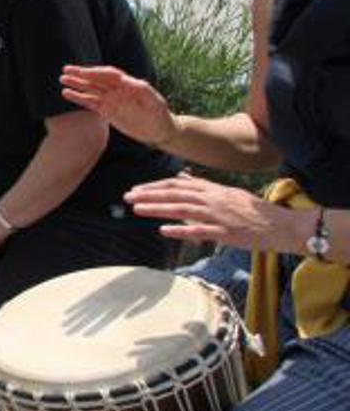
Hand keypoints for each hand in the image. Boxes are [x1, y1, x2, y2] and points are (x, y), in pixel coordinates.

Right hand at [60, 65, 177, 146]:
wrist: (160, 130)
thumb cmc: (160, 114)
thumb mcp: (154, 101)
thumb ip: (141, 89)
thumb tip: (127, 80)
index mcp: (128, 84)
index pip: (109, 75)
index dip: (96, 72)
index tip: (83, 72)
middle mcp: (117, 90)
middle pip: (97, 79)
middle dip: (82, 75)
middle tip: (66, 70)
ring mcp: (111, 100)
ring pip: (91, 89)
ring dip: (77, 84)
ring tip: (63, 80)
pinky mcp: (107, 111)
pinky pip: (90, 103)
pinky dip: (79, 98)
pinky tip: (67, 94)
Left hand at [126, 173, 306, 252]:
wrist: (283, 224)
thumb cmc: (254, 212)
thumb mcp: (228, 194)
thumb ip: (204, 188)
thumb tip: (182, 178)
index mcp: (213, 190)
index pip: (178, 184)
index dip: (156, 186)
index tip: (137, 189)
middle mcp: (213, 199)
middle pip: (176, 194)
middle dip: (149, 194)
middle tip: (127, 197)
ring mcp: (219, 215)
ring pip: (183, 209)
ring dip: (158, 208)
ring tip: (137, 208)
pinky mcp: (226, 232)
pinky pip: (200, 231)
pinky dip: (181, 230)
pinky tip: (163, 230)